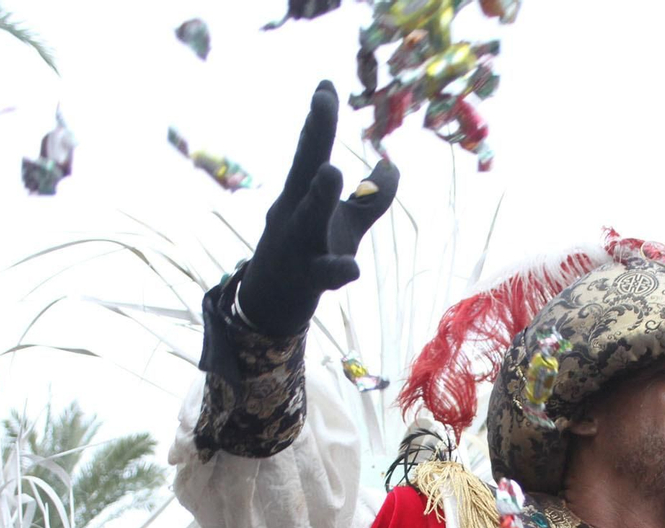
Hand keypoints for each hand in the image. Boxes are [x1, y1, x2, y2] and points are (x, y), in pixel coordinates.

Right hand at [238, 81, 399, 335]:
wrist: (271, 305)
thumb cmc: (310, 255)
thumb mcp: (346, 225)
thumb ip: (370, 198)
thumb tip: (393, 164)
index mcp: (301, 194)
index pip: (311, 150)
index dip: (320, 119)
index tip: (326, 85)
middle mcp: (294, 213)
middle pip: (304, 171)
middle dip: (313, 136)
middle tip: (322, 103)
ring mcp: (298, 246)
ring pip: (309, 218)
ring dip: (319, 195)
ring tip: (331, 172)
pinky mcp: (307, 280)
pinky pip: (324, 274)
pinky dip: (338, 270)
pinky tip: (352, 268)